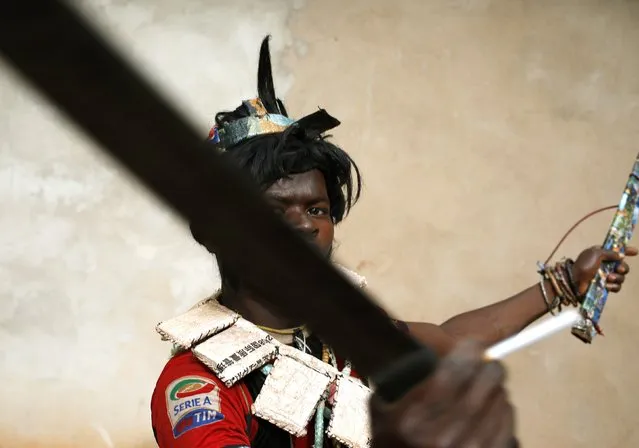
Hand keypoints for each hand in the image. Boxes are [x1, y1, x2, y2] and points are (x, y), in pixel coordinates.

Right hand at [370, 341, 515, 447]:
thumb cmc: (391, 433)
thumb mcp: (382, 403)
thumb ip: (404, 379)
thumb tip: (445, 350)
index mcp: (412, 417)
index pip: (450, 375)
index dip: (467, 354)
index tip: (473, 344)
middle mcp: (441, 436)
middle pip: (481, 390)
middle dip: (490, 369)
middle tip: (489, 361)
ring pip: (498, 405)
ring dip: (497, 389)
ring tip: (488, 385)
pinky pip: (508, 427)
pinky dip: (505, 411)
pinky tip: (494, 405)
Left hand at [572, 246, 637, 294]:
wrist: (573, 282)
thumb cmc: (582, 265)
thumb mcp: (595, 254)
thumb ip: (609, 253)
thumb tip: (621, 255)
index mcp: (601, 255)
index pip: (616, 251)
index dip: (626, 250)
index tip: (635, 251)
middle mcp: (605, 265)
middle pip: (623, 266)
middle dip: (623, 268)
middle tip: (618, 269)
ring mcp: (605, 277)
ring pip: (621, 277)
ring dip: (617, 277)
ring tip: (609, 278)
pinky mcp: (604, 287)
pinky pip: (616, 287)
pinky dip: (614, 286)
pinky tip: (608, 286)